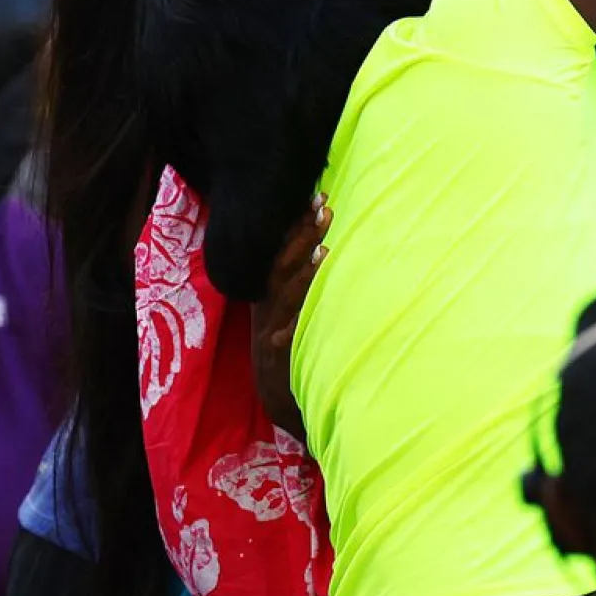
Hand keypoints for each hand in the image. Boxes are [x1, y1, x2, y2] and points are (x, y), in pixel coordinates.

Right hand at [251, 194, 330, 441]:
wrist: (281, 399)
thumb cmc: (295, 349)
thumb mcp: (295, 311)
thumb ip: (306, 281)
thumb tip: (328, 242)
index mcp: (270, 293)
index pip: (280, 250)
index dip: (296, 223)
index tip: (316, 196)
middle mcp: (267, 307)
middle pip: (281, 262)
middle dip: (302, 233)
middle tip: (325, 206)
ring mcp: (271, 329)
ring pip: (285, 291)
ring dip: (304, 266)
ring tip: (325, 244)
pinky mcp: (279, 351)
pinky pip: (291, 325)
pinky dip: (304, 307)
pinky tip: (319, 291)